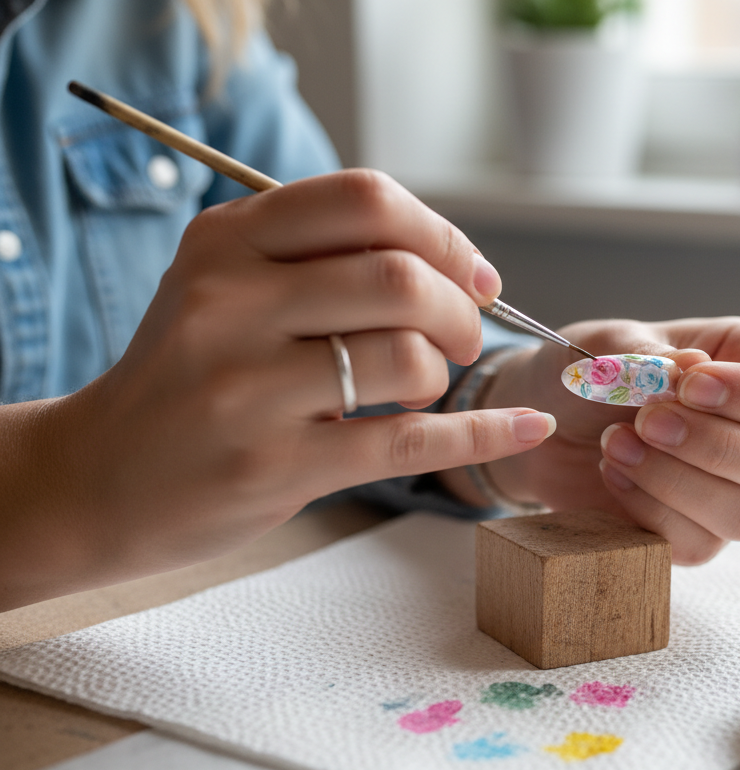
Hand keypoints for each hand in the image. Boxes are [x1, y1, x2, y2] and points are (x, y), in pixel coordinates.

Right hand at [0, 170, 554, 608]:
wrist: (96, 478)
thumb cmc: (186, 377)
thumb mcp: (223, 285)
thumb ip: (319, 257)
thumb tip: (455, 264)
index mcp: (226, 241)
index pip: (366, 200)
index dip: (443, 235)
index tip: (474, 276)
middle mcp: (230, 302)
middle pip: (399, 277)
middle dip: (460, 309)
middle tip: (461, 338)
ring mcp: (247, 388)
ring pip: (405, 357)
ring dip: (444, 373)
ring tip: (422, 387)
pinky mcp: (274, 466)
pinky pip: (408, 441)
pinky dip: (482, 434)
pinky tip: (521, 429)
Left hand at [482, 317, 739, 564]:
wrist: (543, 417)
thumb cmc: (590, 369)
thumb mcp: (609, 344)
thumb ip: (648, 354)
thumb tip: (691, 367)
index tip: (691, 387)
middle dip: (716, 447)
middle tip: (647, 420)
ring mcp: (735, 490)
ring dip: (677, 482)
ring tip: (617, 444)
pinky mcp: (696, 532)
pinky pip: (698, 545)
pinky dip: (649, 511)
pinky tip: (615, 473)